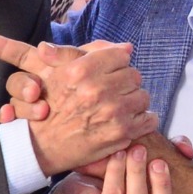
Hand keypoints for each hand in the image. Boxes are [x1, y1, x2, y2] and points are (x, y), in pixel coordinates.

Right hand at [0, 32, 150, 173]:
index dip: (116, 64)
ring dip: (133, 102)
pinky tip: (126, 121)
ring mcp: (112, 111)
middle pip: (134, 75)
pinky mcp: (122, 133)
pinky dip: (142, 121)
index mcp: (81, 70)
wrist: (42, 146)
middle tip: (111, 93)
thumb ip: (87, 51)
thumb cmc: (51, 106)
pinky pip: (150, 119)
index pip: (121, 55)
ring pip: (143, 96)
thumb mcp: (57, 71)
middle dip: (125, 83)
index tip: (109, 73)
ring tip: (117, 108)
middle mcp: (97, 90)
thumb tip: (127, 47)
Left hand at [51, 140, 192, 193]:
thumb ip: (175, 155)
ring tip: (136, 151)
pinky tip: (117, 156)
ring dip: (137, 174)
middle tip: (158, 162)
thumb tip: (186, 149)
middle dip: (162, 186)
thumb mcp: (155, 167)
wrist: (88, 187)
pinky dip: (116, 173)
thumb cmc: (128, 179)